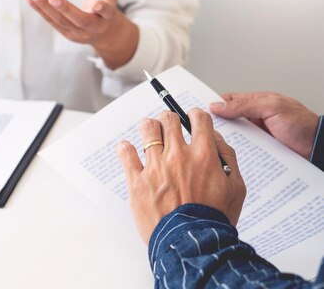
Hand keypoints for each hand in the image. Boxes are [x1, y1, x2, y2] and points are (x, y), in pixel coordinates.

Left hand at [25, 0, 138, 68]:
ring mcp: (78, 32)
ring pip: (61, 21)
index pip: (107, 11)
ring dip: (45, 7)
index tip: (96, 4)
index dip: (102, 8)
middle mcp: (94, 26)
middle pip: (81, 19)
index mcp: (108, 14)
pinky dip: (39, 9)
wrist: (103, 31)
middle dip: (67, 9)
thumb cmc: (107, 1)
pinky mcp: (66, 32)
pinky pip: (51, 20)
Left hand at [117, 109, 246, 243]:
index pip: (199, 118)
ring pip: (147, 129)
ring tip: (150, 135)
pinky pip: (125, 153)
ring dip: (149, 128)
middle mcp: (178, 156)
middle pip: (168, 119)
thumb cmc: (214, 219)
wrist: (191, 245)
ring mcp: (155, 167)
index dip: (196, 116)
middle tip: (169, 127)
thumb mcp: (236, 188)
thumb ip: (228, 158)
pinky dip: (126, 148)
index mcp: (204, 155)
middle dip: (170, 120)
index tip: (192, 119)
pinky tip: (129, 150)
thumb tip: (216, 138)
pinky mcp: (136, 181)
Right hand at [210, 92, 318, 158]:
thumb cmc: (302, 124)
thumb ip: (244, 105)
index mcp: (257, 103)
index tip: (198, 111)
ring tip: (214, 145)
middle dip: (217, 126)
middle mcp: (256, 119)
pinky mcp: (261, 151)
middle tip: (203, 131)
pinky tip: (230, 156)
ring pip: (235, 138)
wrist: (319, 149)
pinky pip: (245, 151)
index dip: (214, 105)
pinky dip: (237, 153)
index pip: (229, 101)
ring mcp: (258, 136)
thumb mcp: (272, 107)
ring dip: (227, 141)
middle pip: (229, 122)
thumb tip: (218, 106)